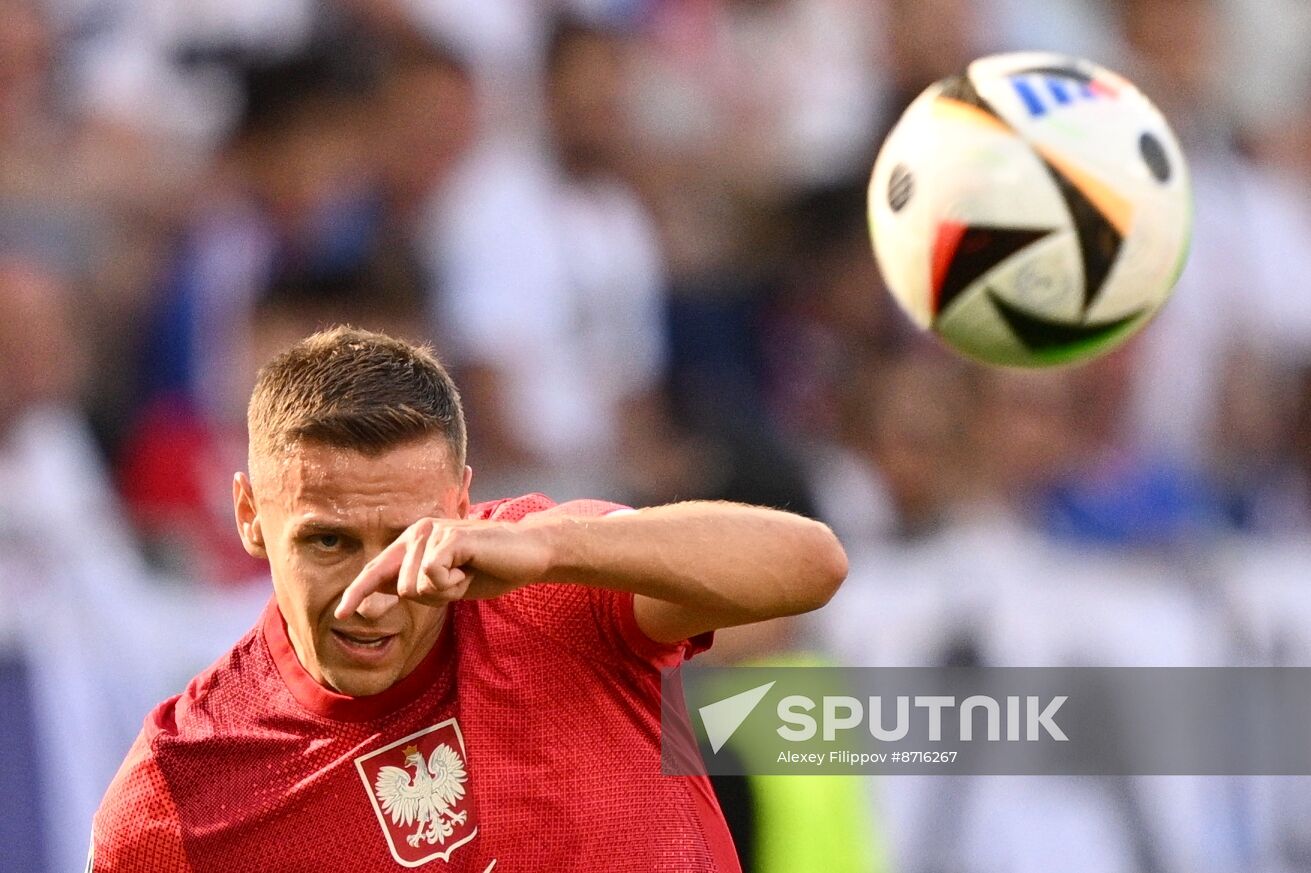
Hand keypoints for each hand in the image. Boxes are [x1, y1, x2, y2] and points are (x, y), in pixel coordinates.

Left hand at [333, 517, 551, 618]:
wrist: (530, 554)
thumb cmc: (489, 569)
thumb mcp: (446, 585)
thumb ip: (413, 590)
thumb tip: (371, 608)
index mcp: (414, 540)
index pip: (378, 569)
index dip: (358, 592)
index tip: (343, 614)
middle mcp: (419, 531)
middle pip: (402, 588)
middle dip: (434, 598)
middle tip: (462, 582)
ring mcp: (434, 531)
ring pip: (417, 587)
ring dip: (447, 592)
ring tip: (469, 573)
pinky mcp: (450, 538)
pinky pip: (432, 578)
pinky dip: (454, 585)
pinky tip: (472, 570)